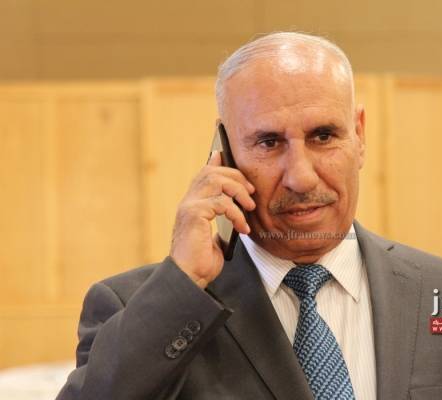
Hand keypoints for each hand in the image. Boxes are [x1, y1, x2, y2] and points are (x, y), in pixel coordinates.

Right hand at [169, 151, 255, 287]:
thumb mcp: (215, 236)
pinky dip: (237, 214)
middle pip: (212, 172)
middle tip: (251, 192)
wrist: (190, 277)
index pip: (203, 174)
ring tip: (249, 208)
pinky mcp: (194, 215)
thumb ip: (220, 220)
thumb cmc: (201, 260)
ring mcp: (189, 207)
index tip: (223, 152)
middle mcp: (188, 202)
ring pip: (217, 181)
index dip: (214, 161)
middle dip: (236, 177)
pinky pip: (221, 203)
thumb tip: (232, 210)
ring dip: (238, 192)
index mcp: (193, 204)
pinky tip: (243, 228)